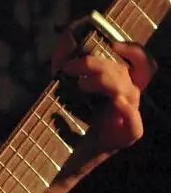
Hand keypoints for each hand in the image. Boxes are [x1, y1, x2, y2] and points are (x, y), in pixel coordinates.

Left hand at [47, 30, 151, 192]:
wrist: (52, 160)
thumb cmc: (60, 122)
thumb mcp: (59, 84)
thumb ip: (65, 58)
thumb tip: (69, 32)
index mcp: (119, 87)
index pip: (141, 64)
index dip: (133, 50)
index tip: (113, 43)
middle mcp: (127, 101)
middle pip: (125, 74)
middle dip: (98, 65)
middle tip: (71, 68)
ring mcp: (127, 120)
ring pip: (127, 92)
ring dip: (105, 82)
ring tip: (80, 86)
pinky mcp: (123, 138)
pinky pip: (133, 124)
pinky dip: (126, 111)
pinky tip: (115, 102)